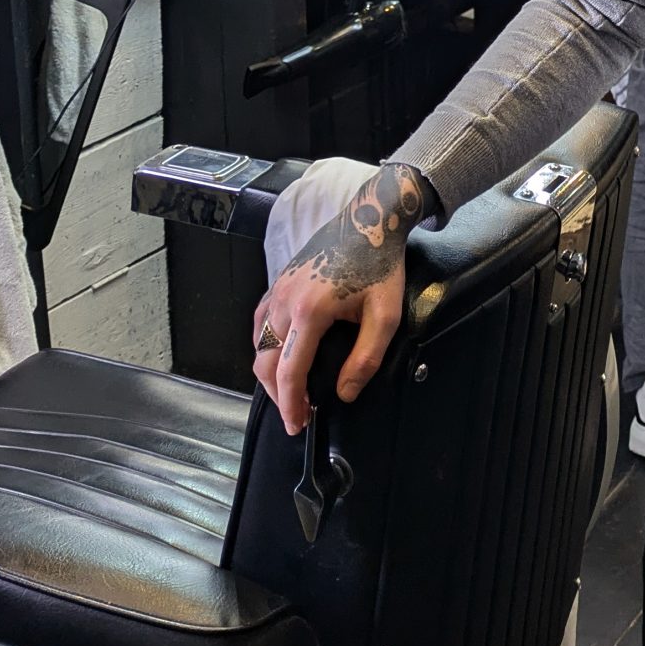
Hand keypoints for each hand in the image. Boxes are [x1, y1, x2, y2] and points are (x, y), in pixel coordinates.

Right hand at [250, 163, 432, 432]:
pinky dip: (264, 346)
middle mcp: (284, 301)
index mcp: (309, 312)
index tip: (299, 425)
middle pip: (265, 363)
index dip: (291, 405)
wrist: (369, 220)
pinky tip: (280, 356)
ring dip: (269, 372)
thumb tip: (344, 394)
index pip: (289, 372)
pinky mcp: (278, 282)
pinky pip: (260, 322)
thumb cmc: (380, 266)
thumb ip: (365, 359)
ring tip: (290, 392)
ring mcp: (277, 290)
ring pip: (259, 344)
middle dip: (277, 395)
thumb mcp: (385, 316)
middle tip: (297, 415)